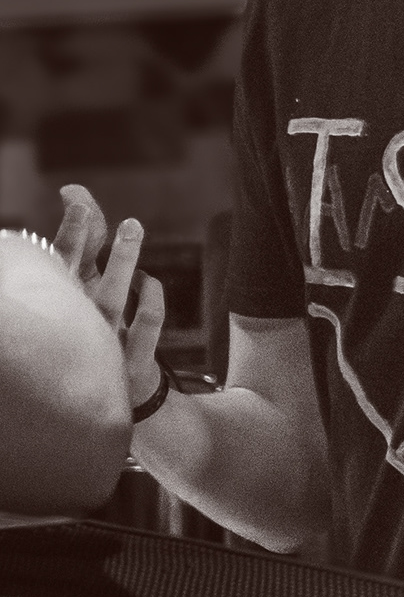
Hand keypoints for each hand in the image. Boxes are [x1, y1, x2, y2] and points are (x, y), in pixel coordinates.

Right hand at [53, 184, 166, 406]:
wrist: (121, 400)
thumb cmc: (98, 331)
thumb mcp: (90, 288)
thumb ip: (88, 245)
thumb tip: (77, 195)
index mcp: (66, 303)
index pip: (60, 262)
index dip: (70, 229)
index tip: (74, 195)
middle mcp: (79, 322)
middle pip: (78, 278)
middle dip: (81, 241)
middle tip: (85, 207)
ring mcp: (105, 344)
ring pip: (112, 299)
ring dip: (120, 262)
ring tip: (132, 226)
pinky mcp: (133, 363)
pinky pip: (145, 325)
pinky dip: (149, 299)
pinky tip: (147, 279)